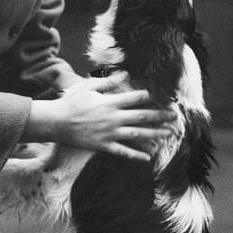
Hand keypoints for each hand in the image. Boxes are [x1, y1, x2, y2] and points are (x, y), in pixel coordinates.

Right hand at [24, 72, 176, 161]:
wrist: (56, 122)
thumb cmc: (72, 102)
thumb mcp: (89, 87)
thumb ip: (108, 82)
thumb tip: (126, 74)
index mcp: (111, 102)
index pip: (136, 98)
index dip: (151, 96)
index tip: (164, 96)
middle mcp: (114, 118)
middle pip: (142, 117)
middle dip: (160, 116)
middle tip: (175, 116)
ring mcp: (110, 133)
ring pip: (137, 135)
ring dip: (155, 134)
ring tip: (169, 134)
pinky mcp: (104, 145)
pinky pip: (123, 152)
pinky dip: (136, 155)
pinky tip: (148, 158)